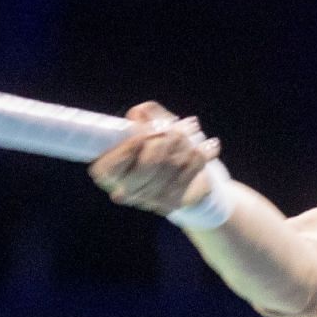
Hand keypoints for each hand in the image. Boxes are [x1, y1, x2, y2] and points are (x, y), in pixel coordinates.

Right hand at [86, 101, 223, 217]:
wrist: (188, 178)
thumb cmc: (160, 147)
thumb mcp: (151, 125)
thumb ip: (145, 115)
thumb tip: (140, 113)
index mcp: (107, 171)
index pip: (111, 165)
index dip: (130, 147)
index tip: (145, 132)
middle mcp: (124, 190)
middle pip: (147, 162)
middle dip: (165, 140)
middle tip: (174, 128)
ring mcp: (148, 200)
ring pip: (171, 164)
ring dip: (184, 143)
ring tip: (192, 129)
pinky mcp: (172, 203)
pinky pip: (190, 172)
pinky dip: (201, 155)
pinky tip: (209, 146)